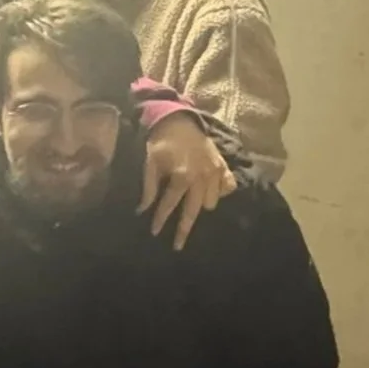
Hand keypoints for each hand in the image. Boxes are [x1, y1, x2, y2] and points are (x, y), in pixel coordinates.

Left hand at [142, 114, 235, 250]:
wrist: (180, 121)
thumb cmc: (161, 142)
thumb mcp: (149, 162)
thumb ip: (148, 187)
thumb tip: (141, 210)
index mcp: (181, 177)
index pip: (169, 205)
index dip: (161, 220)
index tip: (155, 233)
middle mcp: (201, 178)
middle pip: (193, 211)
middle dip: (184, 230)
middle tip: (178, 246)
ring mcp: (215, 173)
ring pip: (211, 202)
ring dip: (199, 208)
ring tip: (189, 210)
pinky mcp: (223, 167)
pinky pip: (227, 187)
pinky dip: (220, 193)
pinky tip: (211, 195)